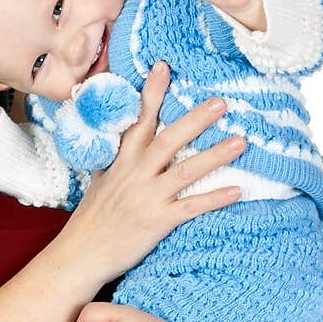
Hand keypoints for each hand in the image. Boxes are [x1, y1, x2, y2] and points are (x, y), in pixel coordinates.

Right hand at [58, 61, 244, 290]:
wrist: (80, 254)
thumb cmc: (91, 220)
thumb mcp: (100, 182)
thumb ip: (114, 160)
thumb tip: (117, 142)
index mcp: (122, 161)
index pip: (139, 120)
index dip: (151, 93)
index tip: (164, 67)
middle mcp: (135, 174)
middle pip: (169, 138)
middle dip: (196, 119)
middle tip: (221, 101)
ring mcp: (147, 197)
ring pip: (185, 170)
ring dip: (215, 154)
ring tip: (242, 141)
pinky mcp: (157, 221)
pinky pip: (190, 207)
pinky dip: (214, 198)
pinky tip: (237, 190)